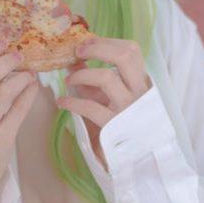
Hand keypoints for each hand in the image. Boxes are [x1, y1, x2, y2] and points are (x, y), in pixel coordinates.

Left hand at [55, 36, 152, 163]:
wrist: (134, 162)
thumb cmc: (121, 126)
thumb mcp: (112, 99)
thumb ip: (97, 79)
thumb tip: (75, 60)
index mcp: (141, 82)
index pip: (132, 50)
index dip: (107, 41)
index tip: (87, 43)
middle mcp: (139, 92)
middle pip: (124, 56)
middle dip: (97, 48)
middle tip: (77, 52)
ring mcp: (129, 108)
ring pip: (107, 77)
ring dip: (82, 75)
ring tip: (68, 81)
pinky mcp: (115, 126)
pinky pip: (90, 107)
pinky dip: (71, 102)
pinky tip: (62, 102)